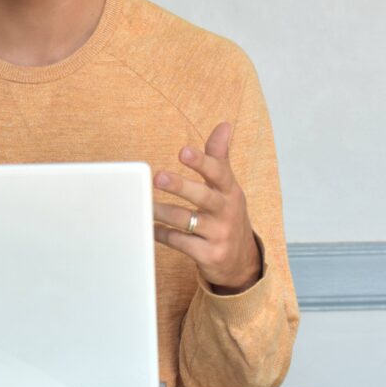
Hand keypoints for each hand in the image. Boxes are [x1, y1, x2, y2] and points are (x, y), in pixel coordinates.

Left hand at [153, 122, 261, 293]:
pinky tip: (150, 227)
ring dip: (161, 211)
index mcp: (230, 191)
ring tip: (144, 204)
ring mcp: (219, 235)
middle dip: (180, 186)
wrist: (241, 261)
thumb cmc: (227, 214)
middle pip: (203, 196)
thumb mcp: (228, 187)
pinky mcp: (209, 255)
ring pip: (185, 220)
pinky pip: (179, 242)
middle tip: (157, 177)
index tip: (183, 151)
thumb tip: (224, 125)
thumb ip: (219, 157)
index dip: (201, 161)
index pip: (218, 172)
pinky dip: (161, 234)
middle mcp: (227, 212)